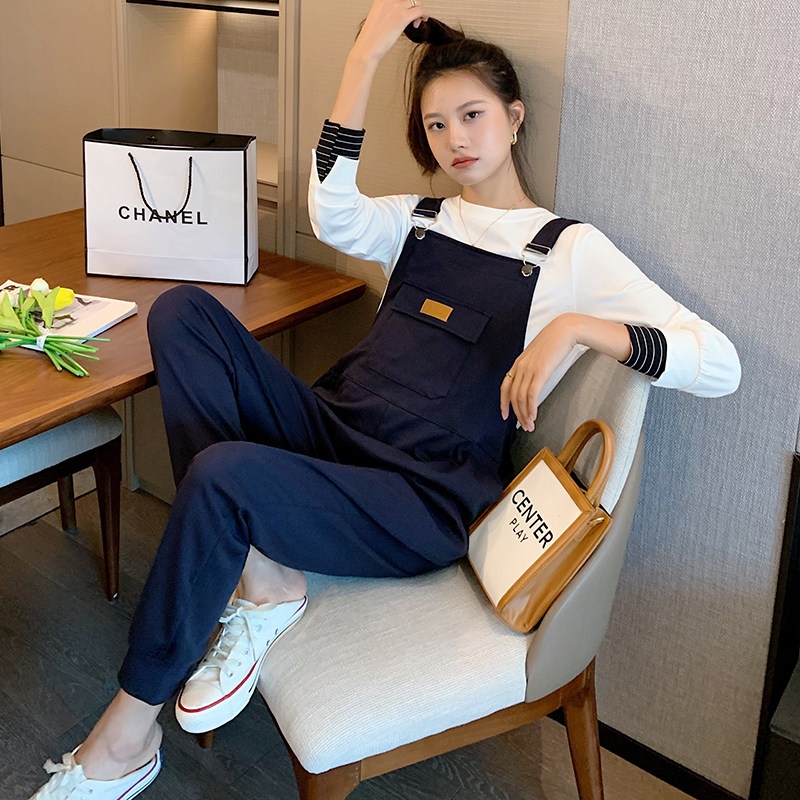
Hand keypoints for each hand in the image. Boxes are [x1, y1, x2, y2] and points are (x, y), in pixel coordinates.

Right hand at [353, 0, 427, 64]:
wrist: (367, 48)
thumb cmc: (371, 38)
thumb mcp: (377, 17)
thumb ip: (387, 11)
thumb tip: (397, 13)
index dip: (405, 3)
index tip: (407, 9)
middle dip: (413, 6)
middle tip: (413, 16)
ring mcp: (396, 6)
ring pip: (416, 1)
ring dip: (419, 11)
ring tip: (416, 22)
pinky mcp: (403, 16)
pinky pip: (420, 10)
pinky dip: (424, 15)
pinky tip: (421, 21)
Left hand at [500, 315, 578, 431]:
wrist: (565, 330)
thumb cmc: (555, 342)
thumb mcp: (538, 355)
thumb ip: (532, 367)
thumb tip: (533, 381)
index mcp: (518, 363)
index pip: (505, 387)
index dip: (503, 403)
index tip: (505, 415)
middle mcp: (520, 367)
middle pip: (513, 396)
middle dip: (517, 414)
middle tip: (524, 426)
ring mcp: (529, 369)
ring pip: (521, 398)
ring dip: (525, 415)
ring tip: (530, 425)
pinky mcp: (540, 372)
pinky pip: (531, 395)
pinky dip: (531, 408)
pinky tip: (534, 416)